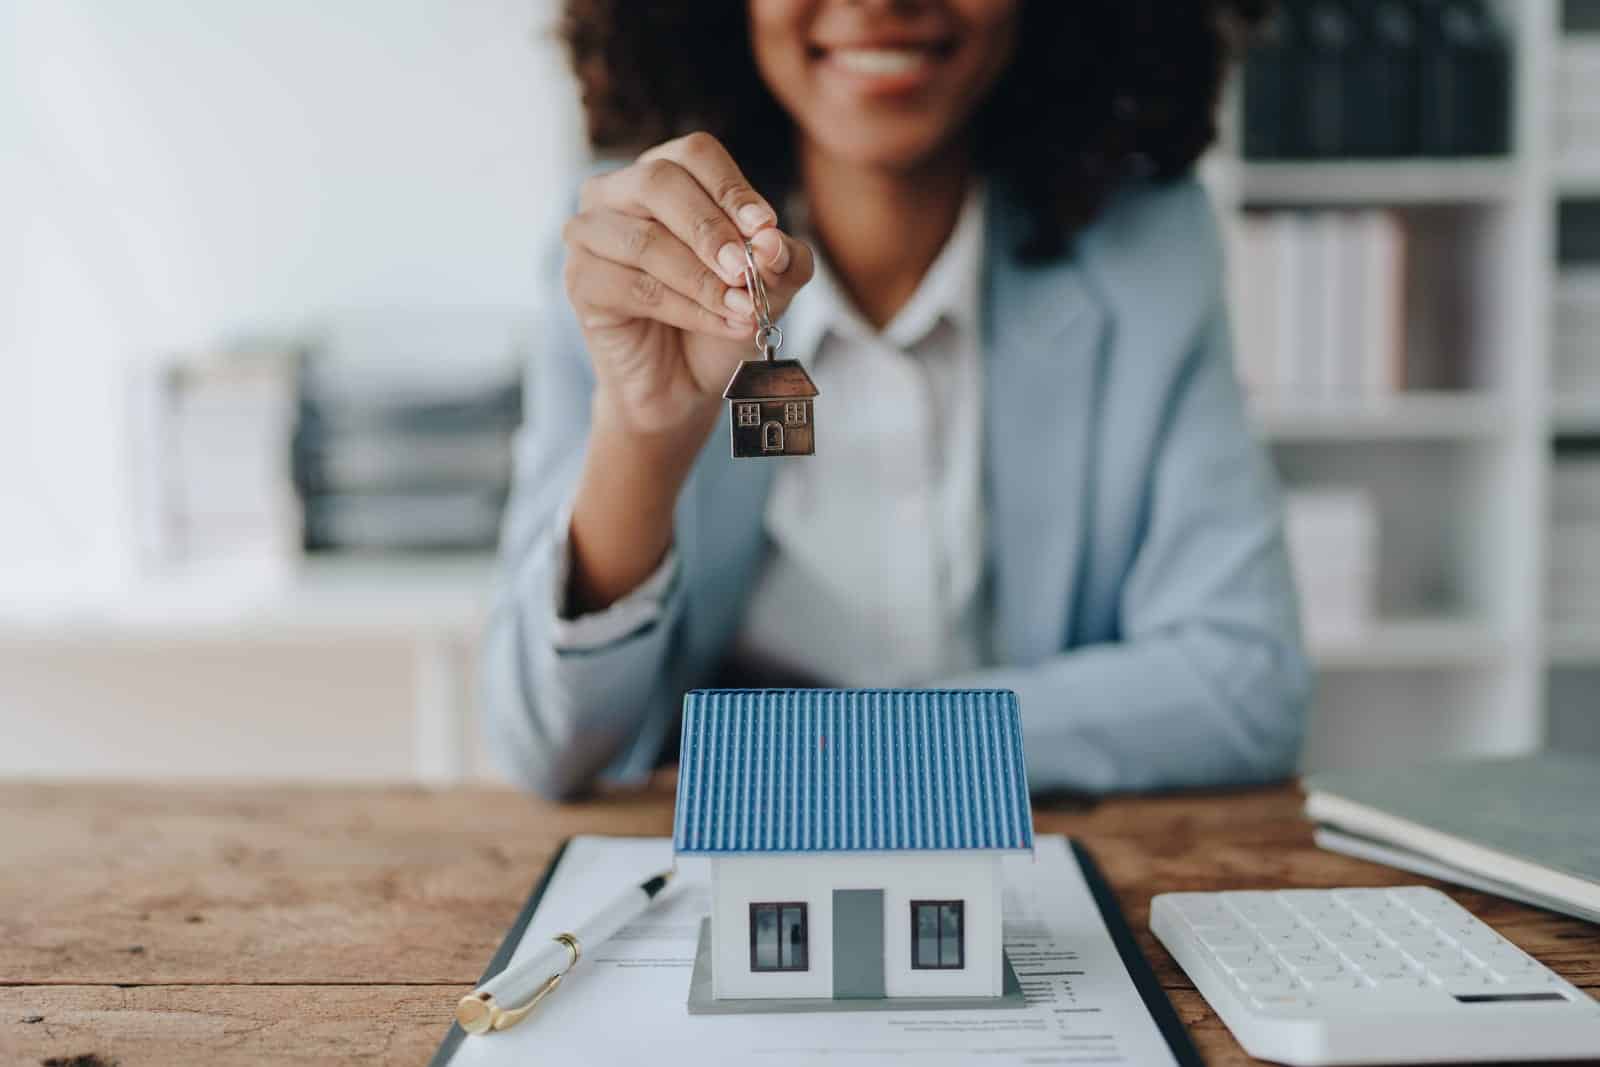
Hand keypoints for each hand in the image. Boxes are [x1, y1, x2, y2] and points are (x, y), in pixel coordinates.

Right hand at [562, 132, 814, 437]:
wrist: (687, 383)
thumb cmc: (721, 317)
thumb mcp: (771, 286)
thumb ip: (783, 260)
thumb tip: (772, 243)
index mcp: (665, 174)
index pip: (694, 155)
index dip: (731, 188)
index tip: (765, 227)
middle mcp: (618, 193)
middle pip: (659, 181)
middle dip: (710, 229)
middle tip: (745, 270)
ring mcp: (590, 234)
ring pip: (644, 240)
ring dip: (701, 279)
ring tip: (744, 309)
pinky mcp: (581, 281)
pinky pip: (632, 287)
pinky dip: (684, 308)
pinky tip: (718, 323)